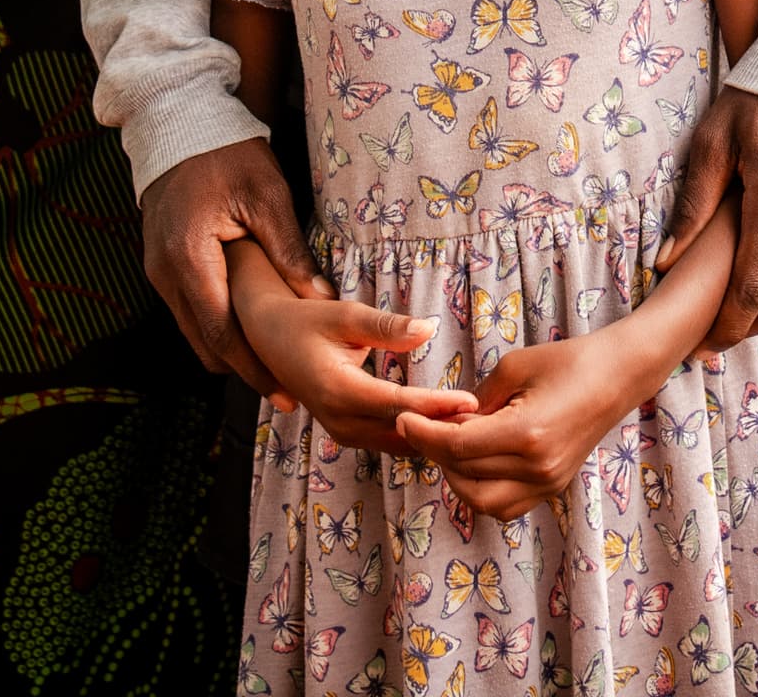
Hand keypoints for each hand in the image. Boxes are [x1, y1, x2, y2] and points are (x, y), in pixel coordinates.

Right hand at [139, 140, 320, 390]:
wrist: (177, 121)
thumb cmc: (225, 152)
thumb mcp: (266, 195)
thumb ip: (290, 251)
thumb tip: (322, 300)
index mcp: (188, 259)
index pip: (221, 332)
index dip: (253, 368)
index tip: (284, 393)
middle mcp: (164, 273)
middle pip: (204, 344)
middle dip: (244, 369)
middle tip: (287, 389)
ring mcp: (158, 272)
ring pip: (195, 332)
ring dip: (230, 350)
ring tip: (276, 364)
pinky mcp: (163, 265)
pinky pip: (191, 311)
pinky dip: (218, 327)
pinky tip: (252, 329)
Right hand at [234, 285, 479, 456]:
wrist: (270, 338)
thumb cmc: (308, 320)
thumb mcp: (345, 314)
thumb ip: (386, 326)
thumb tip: (427, 328)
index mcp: (338, 391)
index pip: (397, 404)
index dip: (436, 405)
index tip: (472, 403)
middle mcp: (339, 420)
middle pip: (401, 432)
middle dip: (442, 429)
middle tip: (487, 423)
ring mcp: (342, 432)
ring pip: (397, 443)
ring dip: (432, 437)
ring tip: (475, 429)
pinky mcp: (347, 432)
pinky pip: (389, 440)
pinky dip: (418, 436)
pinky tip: (448, 429)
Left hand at [393, 330, 648, 520]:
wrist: (618, 376)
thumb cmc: (567, 361)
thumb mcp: (513, 367)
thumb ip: (476, 400)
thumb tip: (446, 420)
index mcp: (527, 434)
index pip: (457, 447)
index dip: (422, 434)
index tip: (401, 418)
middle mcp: (538, 468)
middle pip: (464, 474)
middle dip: (435, 451)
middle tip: (425, 426)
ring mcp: (548, 484)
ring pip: (482, 501)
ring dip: (456, 477)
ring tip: (452, 444)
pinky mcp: (552, 488)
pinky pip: (504, 505)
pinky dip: (481, 490)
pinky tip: (475, 462)